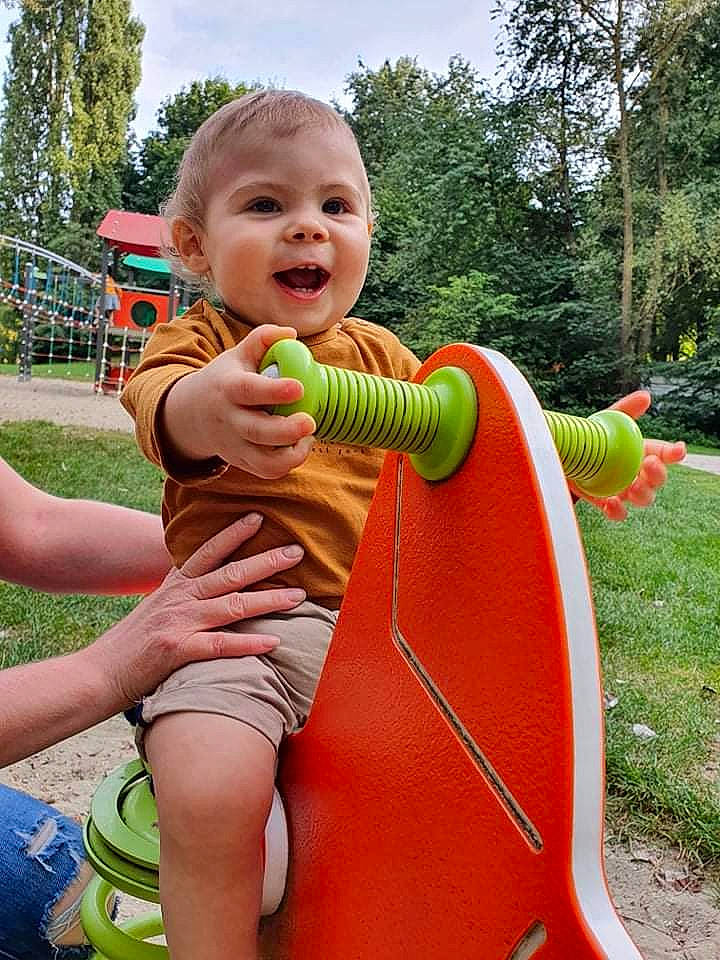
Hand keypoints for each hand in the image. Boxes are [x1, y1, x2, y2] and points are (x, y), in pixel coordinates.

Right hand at [88, 513, 306, 707]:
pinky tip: (273, 641)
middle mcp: (180, 598)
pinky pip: (220, 644)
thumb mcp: (157, 607)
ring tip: (299, 596)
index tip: (259, 518)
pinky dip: (248, 642)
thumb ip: (183, 594)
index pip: (208, 552)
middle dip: (266, 561)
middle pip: (230, 573)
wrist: (100, 674)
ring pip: (232, 605)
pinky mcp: (178, 650)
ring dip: (269, 599)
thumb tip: (211, 585)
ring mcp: (179, 622)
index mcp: (175, 586)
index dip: (234, 534)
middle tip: (297, 551)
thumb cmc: (133, 645)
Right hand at [164, 324, 315, 477]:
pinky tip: (298, 445)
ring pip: (263, 461)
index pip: (249, 390)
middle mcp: (231, 419)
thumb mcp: (237, 354)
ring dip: (290, 455)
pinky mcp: (242, 461)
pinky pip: (267, 471)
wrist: (192, 414)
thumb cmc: (225, 380)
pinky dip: (287, 464)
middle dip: (286, 430)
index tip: (299, 388)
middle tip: (310, 422)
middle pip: (256, 431)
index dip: (274, 391)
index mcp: (229, 388)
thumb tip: (290, 334)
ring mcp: (235, 444)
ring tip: (307, 437)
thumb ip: (263, 339)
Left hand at [571, 390, 685, 520]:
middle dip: (658, 474)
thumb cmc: (596, 438)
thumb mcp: (608, 421)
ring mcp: (625, 490)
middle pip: (658, 480)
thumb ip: (627, 410)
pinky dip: (617, 511)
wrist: (566, 455)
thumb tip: (645, 397)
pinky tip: (612, 503)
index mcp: (644, 452)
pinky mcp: (607, 503)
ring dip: (642, 494)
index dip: (675, 453)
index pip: (666, 454)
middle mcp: (639, 473)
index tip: (678, 449)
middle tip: (649, 464)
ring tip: (633, 487)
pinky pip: (618, 513)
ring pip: (643, 498)